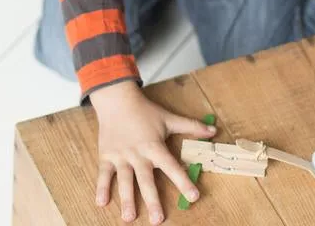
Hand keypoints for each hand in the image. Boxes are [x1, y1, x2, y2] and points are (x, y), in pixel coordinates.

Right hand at [89, 81, 215, 223]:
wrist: (118, 100)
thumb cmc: (145, 111)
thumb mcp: (169, 118)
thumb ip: (191, 126)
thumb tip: (213, 131)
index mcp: (154, 146)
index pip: (171, 166)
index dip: (183, 181)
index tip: (193, 196)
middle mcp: (138, 154)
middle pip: (146, 180)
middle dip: (152, 200)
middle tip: (158, 220)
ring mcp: (121, 156)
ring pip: (125, 180)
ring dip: (127, 199)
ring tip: (129, 217)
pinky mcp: (106, 156)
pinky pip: (104, 174)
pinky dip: (101, 187)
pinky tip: (101, 203)